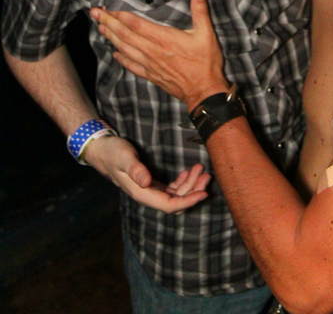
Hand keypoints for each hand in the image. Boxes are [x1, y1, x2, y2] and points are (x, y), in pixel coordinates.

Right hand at [83, 133, 210, 212]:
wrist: (102, 150)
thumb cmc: (113, 152)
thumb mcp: (123, 157)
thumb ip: (135, 169)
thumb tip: (146, 182)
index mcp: (142, 193)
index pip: (169, 205)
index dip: (188, 201)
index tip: (203, 193)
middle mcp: (147, 195)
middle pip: (176, 201)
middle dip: (193, 190)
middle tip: (205, 174)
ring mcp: (150, 190)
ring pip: (176, 194)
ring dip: (190, 184)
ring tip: (200, 168)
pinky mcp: (151, 183)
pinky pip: (171, 188)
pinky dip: (182, 181)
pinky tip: (187, 171)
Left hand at [90, 0, 229, 109]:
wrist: (204, 92)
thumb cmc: (205, 63)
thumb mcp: (206, 34)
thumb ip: (200, 11)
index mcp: (164, 39)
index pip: (136, 25)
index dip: (120, 16)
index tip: (108, 8)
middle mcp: (152, 51)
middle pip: (125, 35)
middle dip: (108, 23)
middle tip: (95, 13)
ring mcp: (150, 64)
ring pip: (125, 49)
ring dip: (111, 37)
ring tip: (100, 28)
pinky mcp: (151, 75)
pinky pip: (131, 65)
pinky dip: (121, 58)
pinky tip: (114, 54)